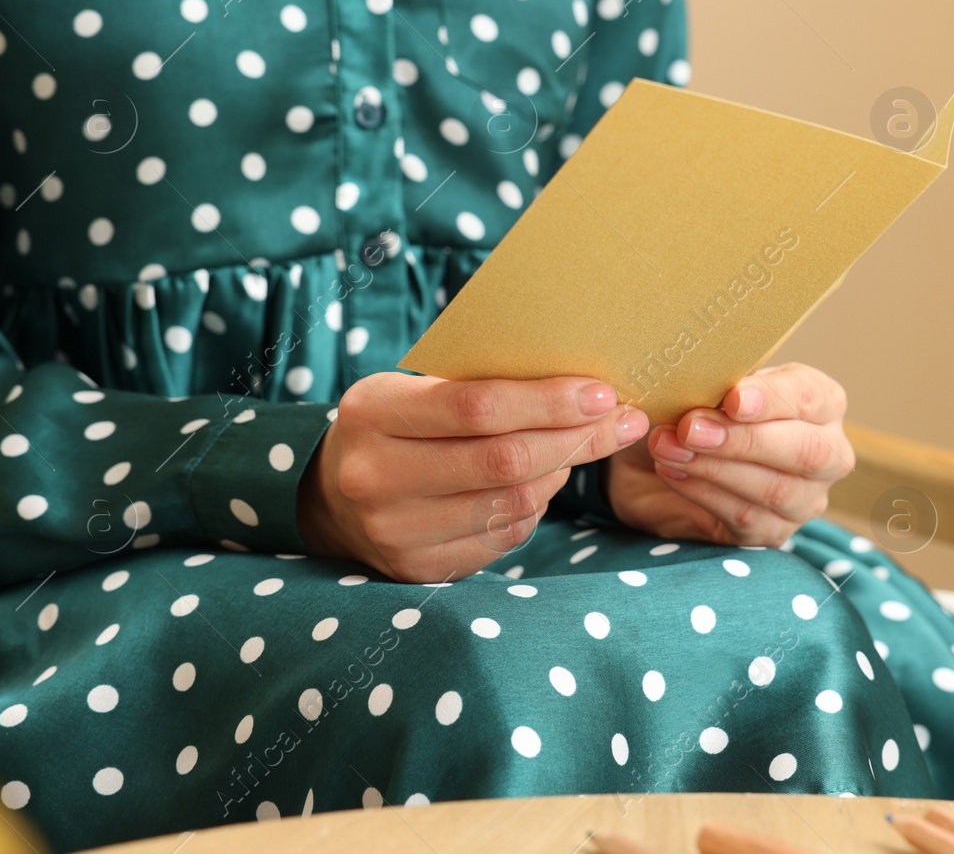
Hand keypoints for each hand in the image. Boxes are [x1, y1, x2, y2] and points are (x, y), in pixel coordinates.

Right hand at [298, 372, 648, 581]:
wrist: (332, 495)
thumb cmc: (396, 425)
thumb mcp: (415, 389)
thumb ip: (482, 385)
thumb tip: (583, 387)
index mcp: (373, 412)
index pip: (478, 406)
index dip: (549, 401)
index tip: (603, 393)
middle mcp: (375, 476)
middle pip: (505, 459)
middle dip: (576, 438)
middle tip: (622, 421)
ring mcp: (395, 531)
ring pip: (512, 502)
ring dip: (563, 472)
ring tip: (585, 446)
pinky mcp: (417, 568)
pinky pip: (504, 536)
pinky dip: (537, 505)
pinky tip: (545, 482)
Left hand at [606, 363, 853, 546]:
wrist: (660, 455)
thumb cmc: (697, 407)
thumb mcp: (707, 384)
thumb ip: (716, 382)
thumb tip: (704, 384)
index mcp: (821, 403)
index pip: (811, 397)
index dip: (773, 398)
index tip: (733, 398)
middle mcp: (827, 453)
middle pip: (805, 451)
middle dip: (744, 440)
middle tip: (691, 428)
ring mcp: (804, 499)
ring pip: (776, 489)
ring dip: (715, 468)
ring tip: (668, 447)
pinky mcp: (772, 532)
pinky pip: (746, 517)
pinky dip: (703, 492)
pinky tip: (672, 470)